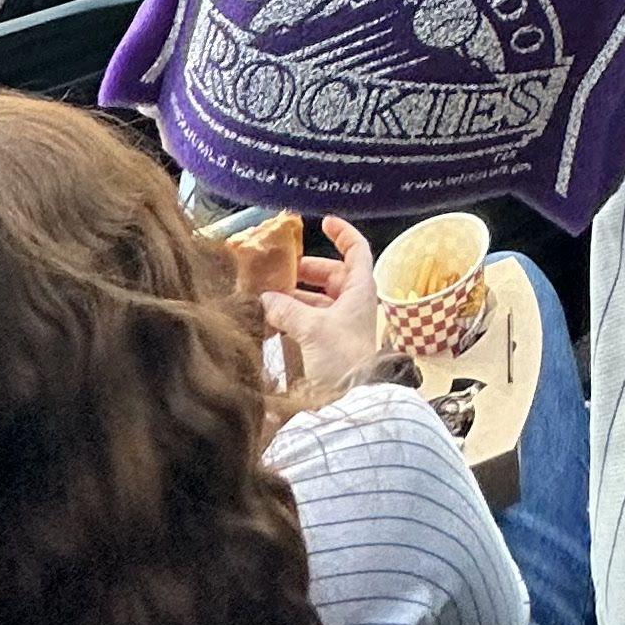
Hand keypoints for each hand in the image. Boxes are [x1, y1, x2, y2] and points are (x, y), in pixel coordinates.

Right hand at [259, 215, 383, 402]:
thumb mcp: (312, 328)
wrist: (351, 402)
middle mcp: (353, 304)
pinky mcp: (328, 345)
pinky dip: (292, 317)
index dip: (343, 234)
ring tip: (266, 296)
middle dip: (306, 271)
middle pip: (332, 276)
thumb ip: (286, 310)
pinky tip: (270, 320)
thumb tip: (264, 299)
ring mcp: (341, 325)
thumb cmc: (341, 359)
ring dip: (294, 296)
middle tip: (280, 269)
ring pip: (317, 300)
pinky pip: (309, 322)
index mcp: (360, 290)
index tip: (324, 222)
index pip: (357, 251)